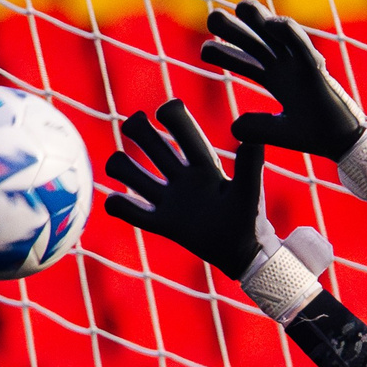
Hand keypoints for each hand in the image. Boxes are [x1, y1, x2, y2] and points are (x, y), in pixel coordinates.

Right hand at [102, 100, 265, 280]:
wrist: (246, 254)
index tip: (162, 112)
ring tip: (120, 166)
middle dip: (138, 129)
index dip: (170, 114)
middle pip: (151, 143)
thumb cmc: (250, 220)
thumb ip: (250, 165)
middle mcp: (183, 178)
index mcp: (203, 164)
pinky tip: (115, 202)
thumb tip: (251, 137)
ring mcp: (171, 200)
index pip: (182, 129)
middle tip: (133, 127)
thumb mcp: (249, 191)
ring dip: (121, 166)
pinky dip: (118, 206)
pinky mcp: (164, 225)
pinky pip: (133, 213)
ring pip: (134, 174)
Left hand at [202, 0, 366, 160]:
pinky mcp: (315, 67)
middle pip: (254, 39)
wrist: (342, 143)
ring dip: (258, 17)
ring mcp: (299, 64)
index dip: (223, 53)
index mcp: (276, 79)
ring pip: (275, 31)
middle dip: (233, 28)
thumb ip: (256, 128)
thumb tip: (234, 126)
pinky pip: (301, 43)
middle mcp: (286, 66)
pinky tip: (272, 23)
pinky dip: (288, 31)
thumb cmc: (315, 135)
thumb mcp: (278, 133)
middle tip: (213, 19)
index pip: (244, 59)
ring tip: (241, 8)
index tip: (205, 51)